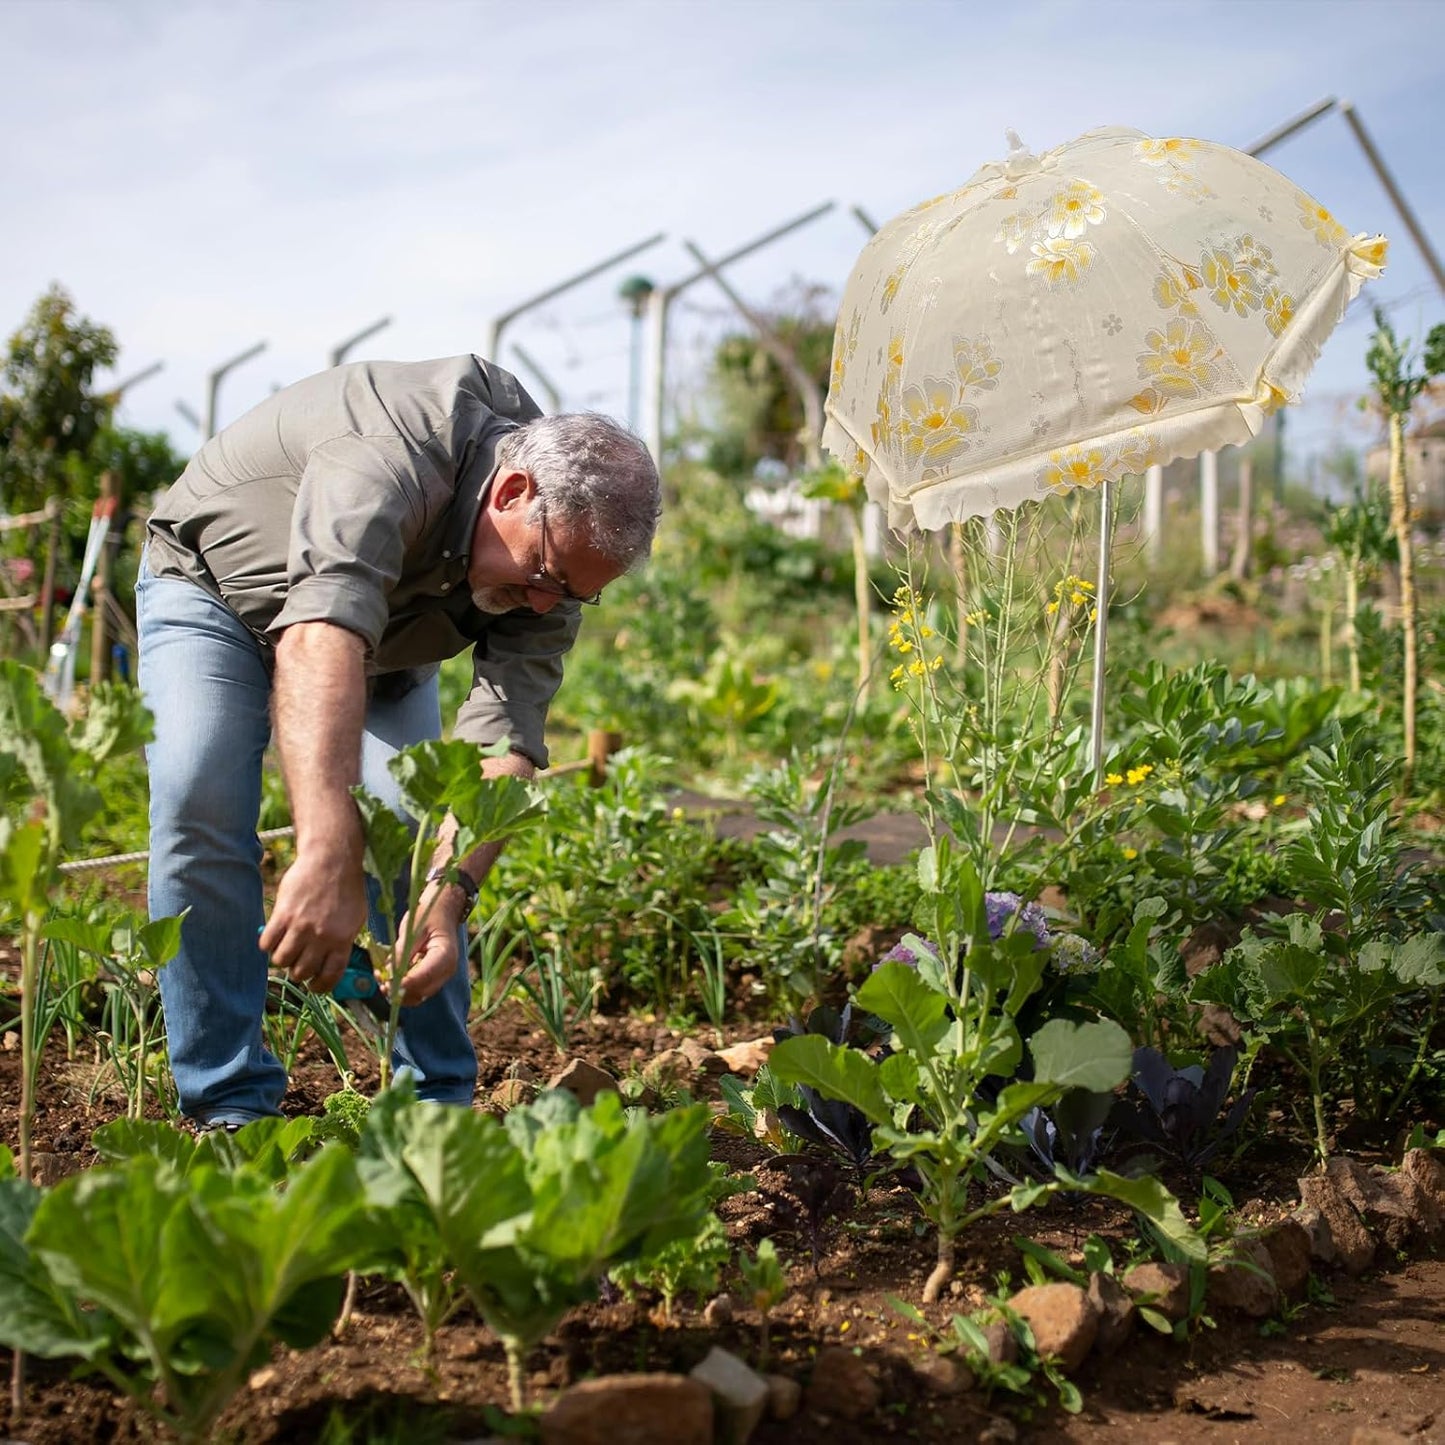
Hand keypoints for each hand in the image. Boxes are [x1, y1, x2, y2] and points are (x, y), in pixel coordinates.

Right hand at [260, 850, 367, 993]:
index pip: (329, 976)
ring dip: (282, 959)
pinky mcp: (283, 914)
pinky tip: (274, 937)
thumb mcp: (356, 918)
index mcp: (342, 939)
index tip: (315, 985)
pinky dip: (267, 945)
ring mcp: (300, 926)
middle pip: (301, 972)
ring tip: (286, 948)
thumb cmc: (347, 888)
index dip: (320, 986)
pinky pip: (266, 943)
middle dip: (299, 972)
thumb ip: (344, 942)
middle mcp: (321, 937)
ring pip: (281, 961)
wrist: (332, 860)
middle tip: (299, 962)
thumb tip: (332, 966)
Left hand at [386, 883, 465, 1004]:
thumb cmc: (429, 914)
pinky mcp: (431, 976)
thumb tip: (388, 973)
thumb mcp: (414, 928)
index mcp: (445, 955)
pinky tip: (388, 978)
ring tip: (382, 980)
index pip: (425, 976)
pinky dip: (402, 988)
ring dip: (398, 992)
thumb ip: (403, 951)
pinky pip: (416, 989)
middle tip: (381, 982)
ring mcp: (440, 975)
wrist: (442, 910)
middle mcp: (446, 970)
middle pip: (422, 991)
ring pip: (418, 995)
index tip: (387, 983)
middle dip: (399, 991)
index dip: (405, 983)